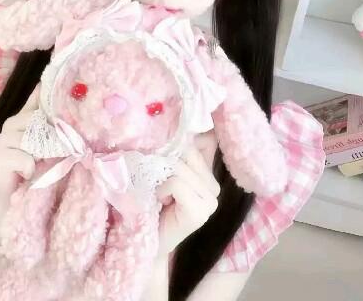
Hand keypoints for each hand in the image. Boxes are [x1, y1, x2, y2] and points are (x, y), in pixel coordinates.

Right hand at [0, 84, 40, 204]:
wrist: (16, 199)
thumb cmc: (35, 170)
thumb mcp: (44, 145)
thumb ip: (44, 123)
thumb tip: (46, 90)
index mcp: (19, 121)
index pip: (32, 107)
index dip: (42, 104)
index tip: (48, 101)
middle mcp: (7, 127)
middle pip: (33, 122)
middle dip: (46, 139)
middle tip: (47, 154)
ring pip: (29, 140)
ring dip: (38, 155)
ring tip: (37, 165)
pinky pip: (23, 158)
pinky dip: (30, 167)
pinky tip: (27, 174)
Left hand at [155, 132, 219, 257]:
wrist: (147, 240)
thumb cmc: (151, 202)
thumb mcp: (161, 171)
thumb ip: (171, 151)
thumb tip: (175, 122)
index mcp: (207, 171)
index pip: (202, 139)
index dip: (185, 136)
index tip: (169, 136)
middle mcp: (214, 184)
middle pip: (187, 151)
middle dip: (165, 161)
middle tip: (156, 180)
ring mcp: (212, 199)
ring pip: (180, 166)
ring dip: (161, 178)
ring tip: (158, 193)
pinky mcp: (202, 211)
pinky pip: (176, 182)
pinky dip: (162, 188)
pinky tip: (161, 201)